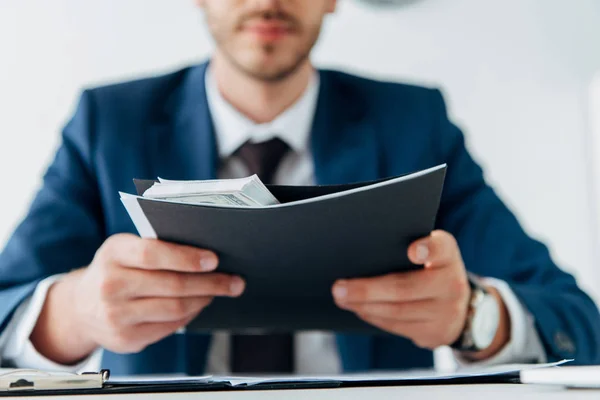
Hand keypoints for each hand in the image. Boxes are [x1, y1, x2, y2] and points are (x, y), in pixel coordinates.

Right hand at [31, 234, 244, 364]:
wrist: (82, 307)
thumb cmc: (117, 269)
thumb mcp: (126, 250)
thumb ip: (158, 247)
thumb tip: (208, 255)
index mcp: (113, 253)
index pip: (152, 254)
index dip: (186, 258)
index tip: (214, 260)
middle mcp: (110, 284)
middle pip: (171, 285)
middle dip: (210, 283)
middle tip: (233, 281)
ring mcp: (115, 315)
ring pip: (175, 308)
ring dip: (204, 299)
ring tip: (219, 291)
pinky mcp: (125, 339)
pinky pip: (170, 326)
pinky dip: (190, 315)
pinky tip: (199, 305)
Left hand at [332, 230, 509, 355]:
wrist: (464, 307)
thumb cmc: (433, 268)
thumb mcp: (431, 251)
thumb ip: (408, 243)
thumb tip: (364, 247)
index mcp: (448, 256)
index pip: (442, 248)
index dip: (428, 249)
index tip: (412, 251)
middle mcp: (452, 285)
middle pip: (404, 288)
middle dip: (367, 290)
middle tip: (338, 288)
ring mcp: (445, 313)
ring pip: (397, 312)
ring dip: (364, 306)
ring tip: (341, 299)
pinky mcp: (434, 334)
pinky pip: (397, 327)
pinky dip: (374, 317)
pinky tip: (359, 309)